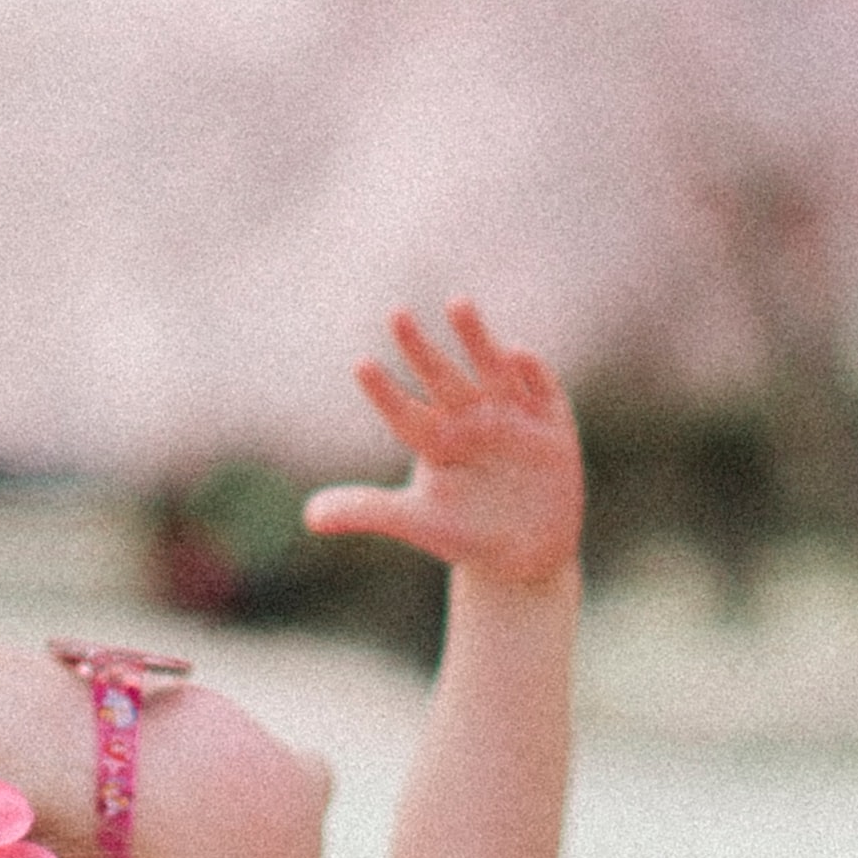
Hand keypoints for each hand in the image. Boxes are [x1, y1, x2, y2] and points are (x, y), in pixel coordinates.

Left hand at [303, 302, 583, 590]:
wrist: (526, 554)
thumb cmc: (465, 533)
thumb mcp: (418, 522)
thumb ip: (366, 512)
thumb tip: (306, 517)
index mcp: (434, 438)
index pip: (403, 412)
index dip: (384, 392)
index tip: (360, 367)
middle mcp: (469, 417)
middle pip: (441, 378)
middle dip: (420, 348)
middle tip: (394, 314)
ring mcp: (510, 416)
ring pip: (490, 368)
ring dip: (476, 338)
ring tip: (456, 304)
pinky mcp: (551, 424)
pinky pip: (541, 389)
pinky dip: (532, 371)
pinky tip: (517, 354)